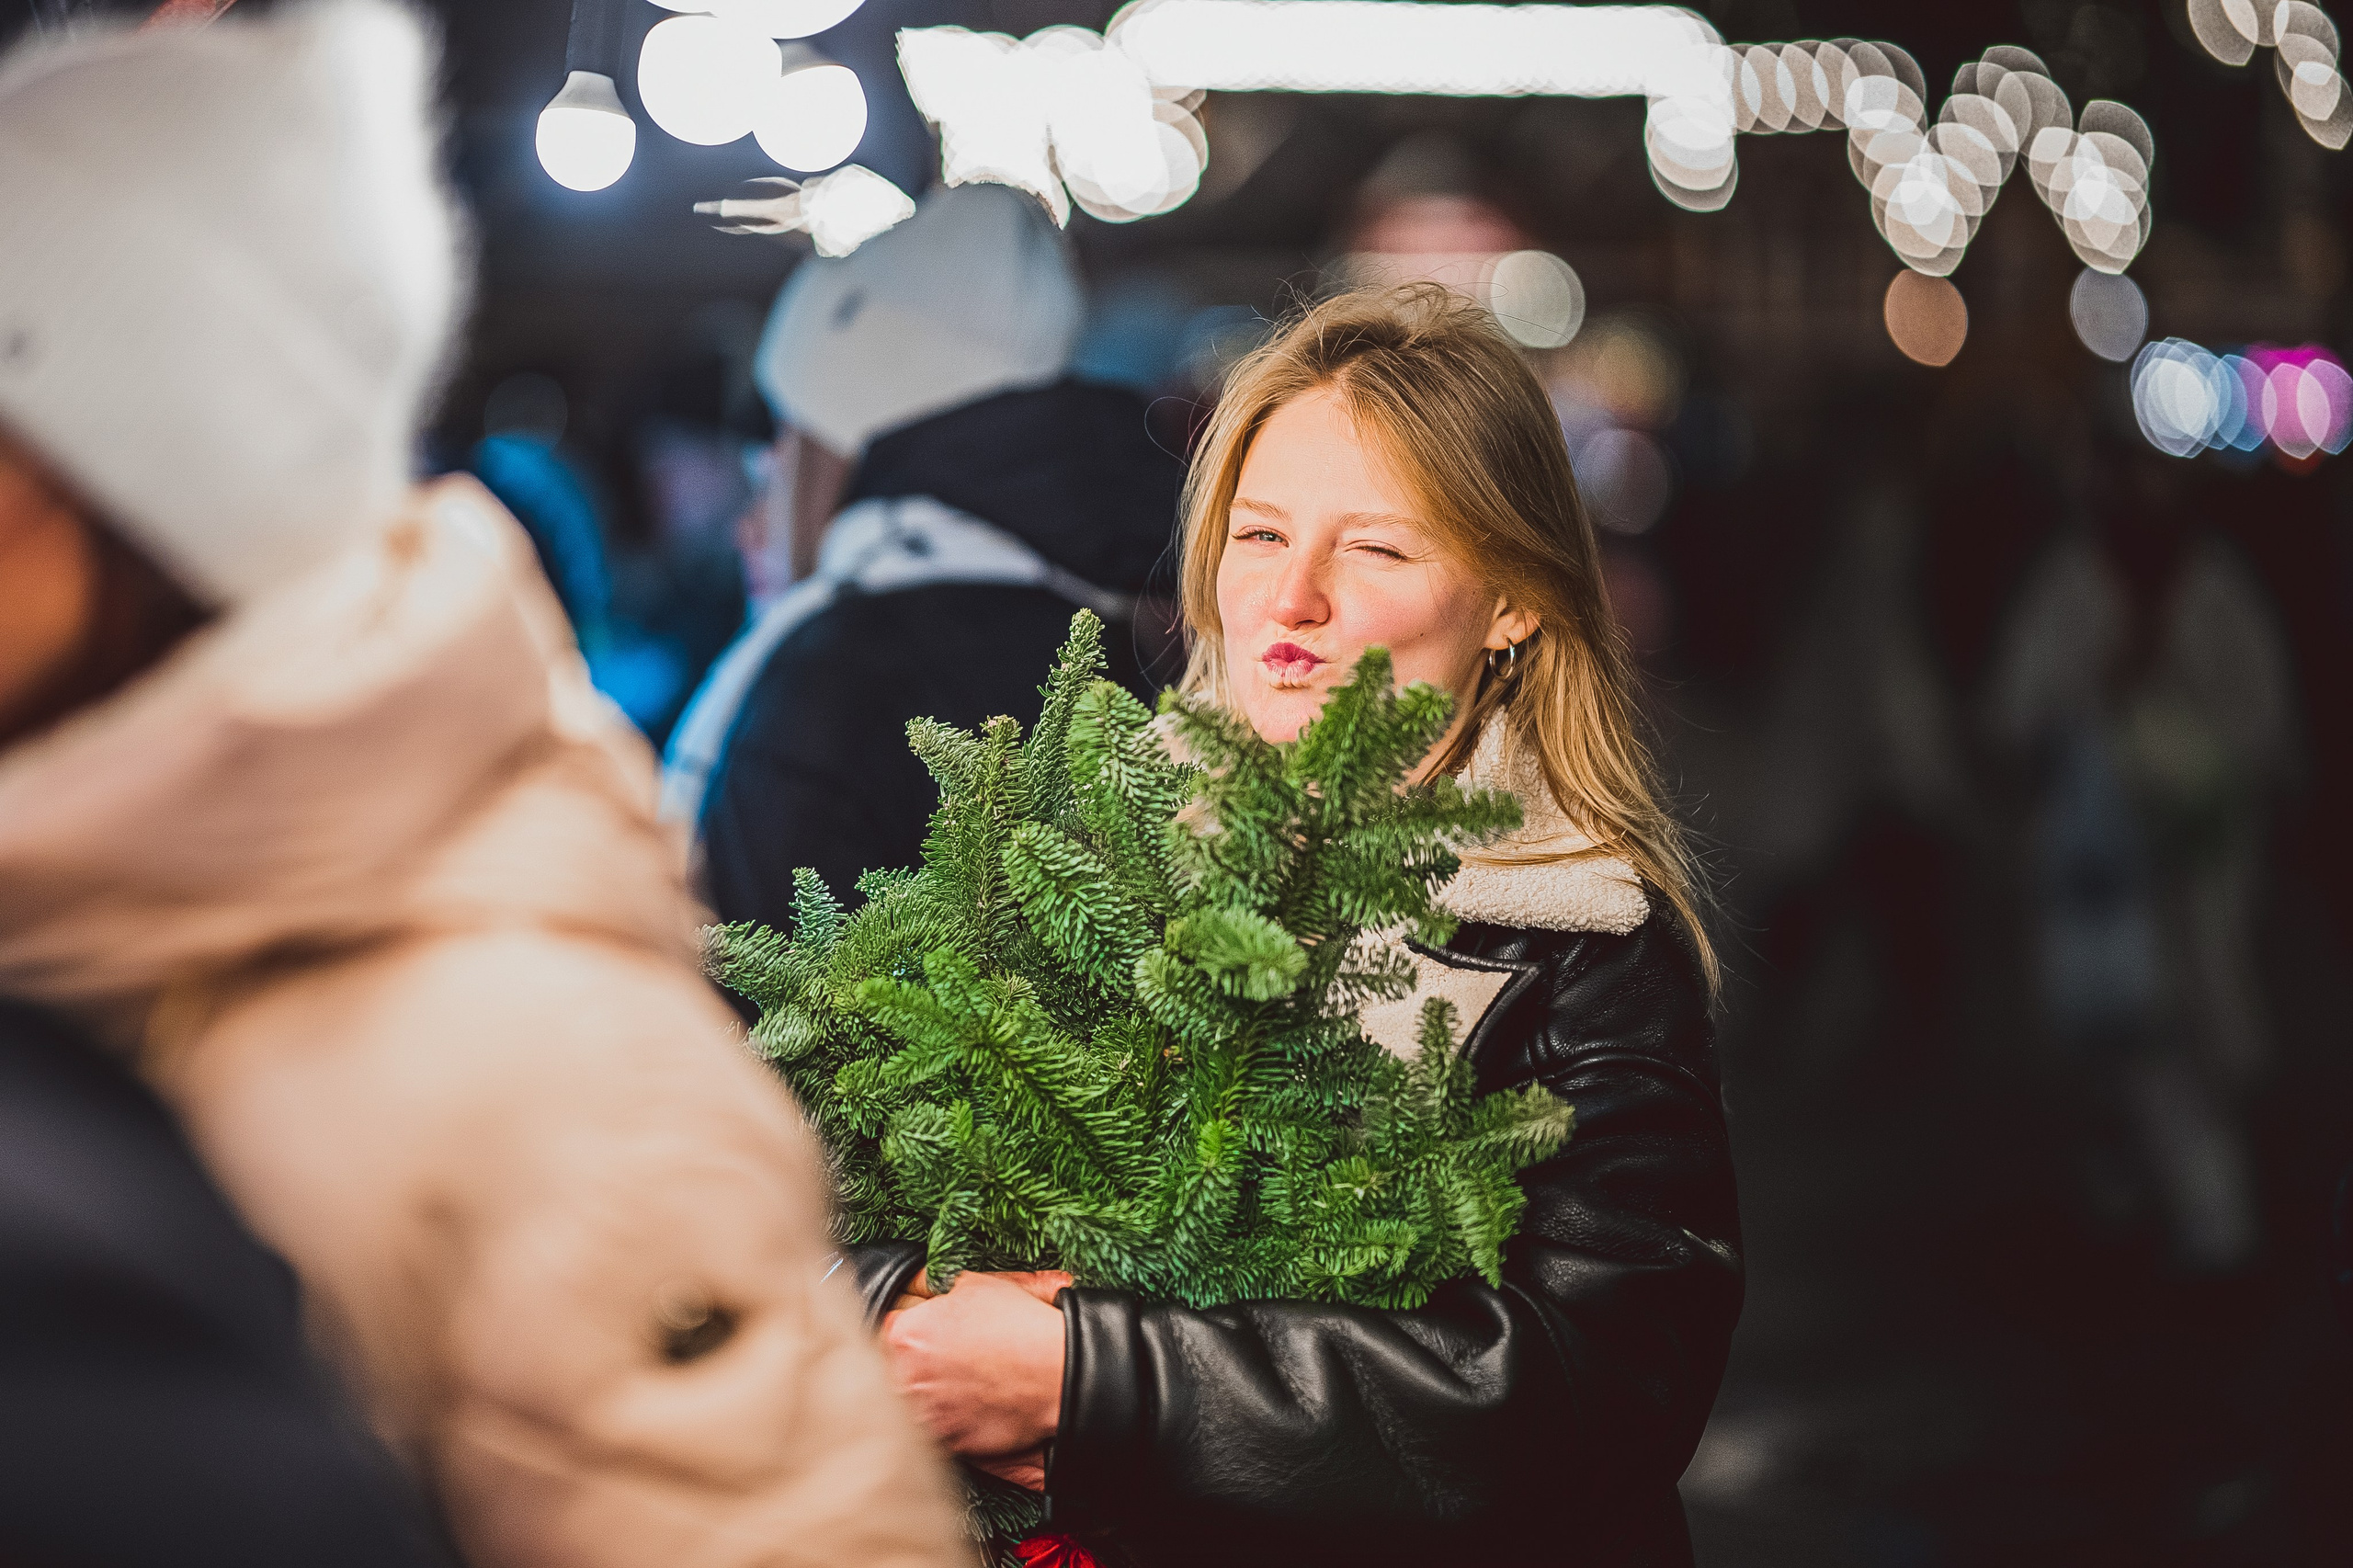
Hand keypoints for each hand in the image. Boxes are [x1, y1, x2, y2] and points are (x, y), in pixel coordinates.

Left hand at [881, 1269, 1071, 1491]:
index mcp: (905, 1336)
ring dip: (924, 1397)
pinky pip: (934, 1432)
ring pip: (908, 1406)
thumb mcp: (974, 1285)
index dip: (902, 1330)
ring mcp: (925, 1415)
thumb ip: (935, 1291)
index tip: (916, 1335)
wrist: (1057, 1373)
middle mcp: (906, 1379)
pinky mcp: (947, 1443)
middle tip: (940, 1362)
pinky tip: (970, 1406)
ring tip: (957, 1385)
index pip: (882, 1332)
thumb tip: (922, 1291)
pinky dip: (947, 1421)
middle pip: (889, 1372)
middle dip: (907, 1367)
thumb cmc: (1020, 1328)